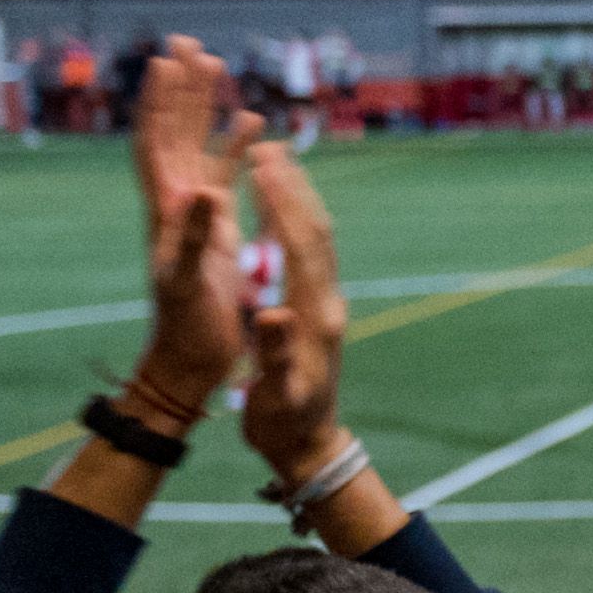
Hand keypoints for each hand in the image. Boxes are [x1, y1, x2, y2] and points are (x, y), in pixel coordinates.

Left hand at [124, 36, 262, 428]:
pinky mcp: (216, 227)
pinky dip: (236, 144)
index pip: (157, 145)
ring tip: (214, 66)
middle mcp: (177, 204)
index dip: (161, 103)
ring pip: (196, 146)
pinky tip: (253, 123)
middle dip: (180, 88)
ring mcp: (195, 213)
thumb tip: (202, 192)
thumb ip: (193, 238)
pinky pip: (224, 173)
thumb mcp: (189, 284)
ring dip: (204, 106)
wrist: (189, 360)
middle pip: (174, 132)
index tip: (166, 62)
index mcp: (167, 213)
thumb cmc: (187, 328)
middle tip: (185, 43)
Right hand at [239, 140, 347, 479]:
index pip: (303, 249)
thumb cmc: (287, 424)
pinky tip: (276, 207)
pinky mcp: (316, 308)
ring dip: (296, 198)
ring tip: (275, 160)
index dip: (285, 207)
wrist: (310, 445)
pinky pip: (307, 254)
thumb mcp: (279, 395)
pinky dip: (292, 222)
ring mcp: (324, 303)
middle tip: (270, 146)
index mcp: (316, 317)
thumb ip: (277, 356)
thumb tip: (274, 316)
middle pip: (315, 233)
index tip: (265, 167)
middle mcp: (327, 302)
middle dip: (294, 189)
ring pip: (315, 239)